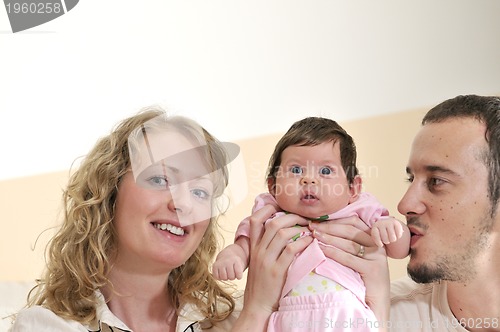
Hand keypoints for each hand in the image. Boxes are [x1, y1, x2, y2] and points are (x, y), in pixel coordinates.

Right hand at [212, 244, 246, 279]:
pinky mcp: (214, 266)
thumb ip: (243, 272)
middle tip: (232, 270)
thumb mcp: (243, 265)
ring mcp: (220, 263)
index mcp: (236, 260)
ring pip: (224, 278)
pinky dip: (219, 277)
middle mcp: (228, 261)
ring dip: (226, 277)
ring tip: (227, 271)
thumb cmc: (236, 263)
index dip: (239, 276)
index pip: (239, 276)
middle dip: (232, 276)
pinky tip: (222, 272)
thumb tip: (239, 277)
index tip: (238, 270)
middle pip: (231, 277)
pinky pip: (217, 277)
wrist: (228, 254)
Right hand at [233, 205, 311, 331]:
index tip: (280, 206)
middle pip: (273, 223)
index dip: (267, 209)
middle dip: (291, 217)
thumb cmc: (262, 283)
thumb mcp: (258, 262)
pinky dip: (303, 243)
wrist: (257, 305)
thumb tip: (282, 231)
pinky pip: (290, 250)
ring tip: (309, 230)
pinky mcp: (276, 271)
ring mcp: (266, 260)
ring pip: (281, 233)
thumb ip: (266, 247)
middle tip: (303, 218)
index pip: (255, 220)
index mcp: (253, 247)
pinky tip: (310, 242)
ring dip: (299, 229)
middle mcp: (258, 251)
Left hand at [308, 216, 389, 327]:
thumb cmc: (362, 280)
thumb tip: (325, 229)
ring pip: (349, 243)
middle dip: (329, 227)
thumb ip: (349, 243)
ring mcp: (377, 257)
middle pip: (351, 230)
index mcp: (374, 239)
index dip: (336, 220)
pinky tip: (321, 250)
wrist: (375, 305)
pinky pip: (348, 258)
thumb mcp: (358, 257)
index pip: (354, 222)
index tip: (319, 221)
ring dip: (329, 238)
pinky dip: (333, 252)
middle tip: (312, 226)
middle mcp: (377, 246)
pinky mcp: (373, 269)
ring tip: (314, 235)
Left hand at [371, 217, 403, 246]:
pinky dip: (398, 236)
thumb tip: (379, 244)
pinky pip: (399, 235)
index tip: (381, 245)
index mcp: (375, 226)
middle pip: (385, 239)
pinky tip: (396, 234)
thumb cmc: (381, 232)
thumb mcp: (376, 235)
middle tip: (386, 239)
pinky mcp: (397, 223)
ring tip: (391, 237)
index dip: (378, 242)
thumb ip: (375, 239)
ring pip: (392, 238)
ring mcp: (389, 222)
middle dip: (386, 241)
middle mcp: (381, 223)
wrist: (388, 223)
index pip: (375, 235)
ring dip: (392, 240)